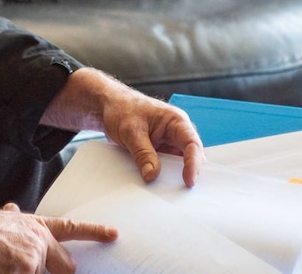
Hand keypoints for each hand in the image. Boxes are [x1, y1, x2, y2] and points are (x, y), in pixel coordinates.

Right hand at [0, 202, 117, 273]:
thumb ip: (15, 222)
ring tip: (3, 264)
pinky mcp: (27, 270)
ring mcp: (35, 258)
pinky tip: (0, 269)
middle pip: (66, 265)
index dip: (94, 231)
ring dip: (21, 272)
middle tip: (31, 266)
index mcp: (36, 227)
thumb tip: (12, 210)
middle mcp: (40, 241)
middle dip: (60, 271)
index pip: (72, 228)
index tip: (113, 233)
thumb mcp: (1, 220)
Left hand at [41, 67, 204, 186]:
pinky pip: (165, 166)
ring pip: (177, 163)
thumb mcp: (130, 131)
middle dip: (189, 173)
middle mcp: (176, 132)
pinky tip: (157, 187)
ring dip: (174, 176)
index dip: (193, 163)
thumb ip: (142, 153)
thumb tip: (152, 176)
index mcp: (175, 121)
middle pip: (189, 156)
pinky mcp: (159, 151)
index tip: (189, 181)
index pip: (191, 144)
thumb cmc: (121, 109)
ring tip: (171, 194)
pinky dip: (162, 176)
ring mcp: (167, 142)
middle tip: (184, 193)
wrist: (108, 106)